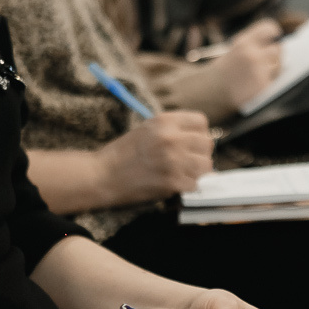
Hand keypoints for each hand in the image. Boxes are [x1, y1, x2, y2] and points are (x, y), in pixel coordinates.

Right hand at [96, 111, 214, 205]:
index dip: (198, 134)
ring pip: (206, 166)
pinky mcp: (173, 182)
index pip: (201, 122)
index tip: (191, 143)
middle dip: (199, 154)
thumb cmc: (122, 154)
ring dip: (196, 172)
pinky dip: (187, 187)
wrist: (102, 176)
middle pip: (207, 144)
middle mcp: (172, 138)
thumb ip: (172, 130)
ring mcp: (174, 161)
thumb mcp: (147, 129)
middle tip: (187, 162)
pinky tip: (173, 185)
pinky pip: (195, 184)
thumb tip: (197, 138)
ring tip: (181, 174)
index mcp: (165, 121)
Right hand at [216, 19, 282, 110]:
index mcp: (244, 43)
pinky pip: (275, 80)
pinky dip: (269, 82)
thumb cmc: (225, 71)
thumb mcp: (235, 49)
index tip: (272, 39)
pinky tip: (256, 84)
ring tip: (257, 73)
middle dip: (273, 54)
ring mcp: (259, 73)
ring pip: (279, 65)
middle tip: (263, 61)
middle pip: (277, 48)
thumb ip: (255, 43)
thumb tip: (279, 42)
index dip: (273, 34)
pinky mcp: (263, 88)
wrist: (211, 92)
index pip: (270, 29)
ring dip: (273, 68)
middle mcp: (252, 56)